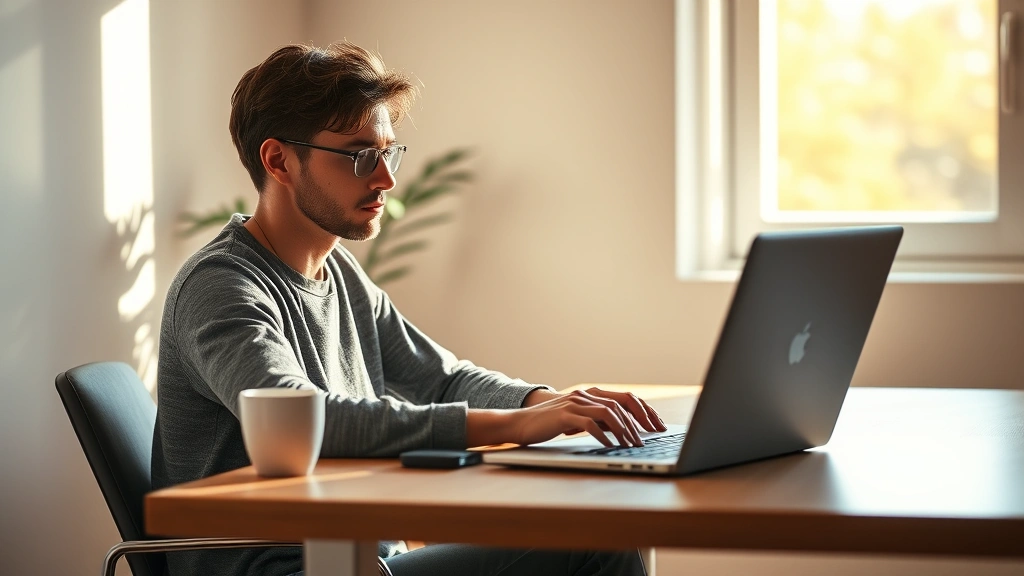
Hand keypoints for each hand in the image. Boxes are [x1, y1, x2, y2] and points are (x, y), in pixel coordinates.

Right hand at [513, 387, 667, 446]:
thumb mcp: (577, 420)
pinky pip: (590, 424)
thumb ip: (596, 420)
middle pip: (620, 405)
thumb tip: (621, 430)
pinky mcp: (564, 415)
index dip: (644, 411)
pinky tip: (609, 446)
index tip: (656, 426)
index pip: (625, 398)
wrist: (520, 423)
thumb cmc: (549, 425)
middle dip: (637, 424)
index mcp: (590, 395)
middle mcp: (584, 395)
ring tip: (629, 446)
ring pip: (608, 413)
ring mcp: (574, 403)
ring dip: (622, 431)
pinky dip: (602, 436)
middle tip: (645, 441)